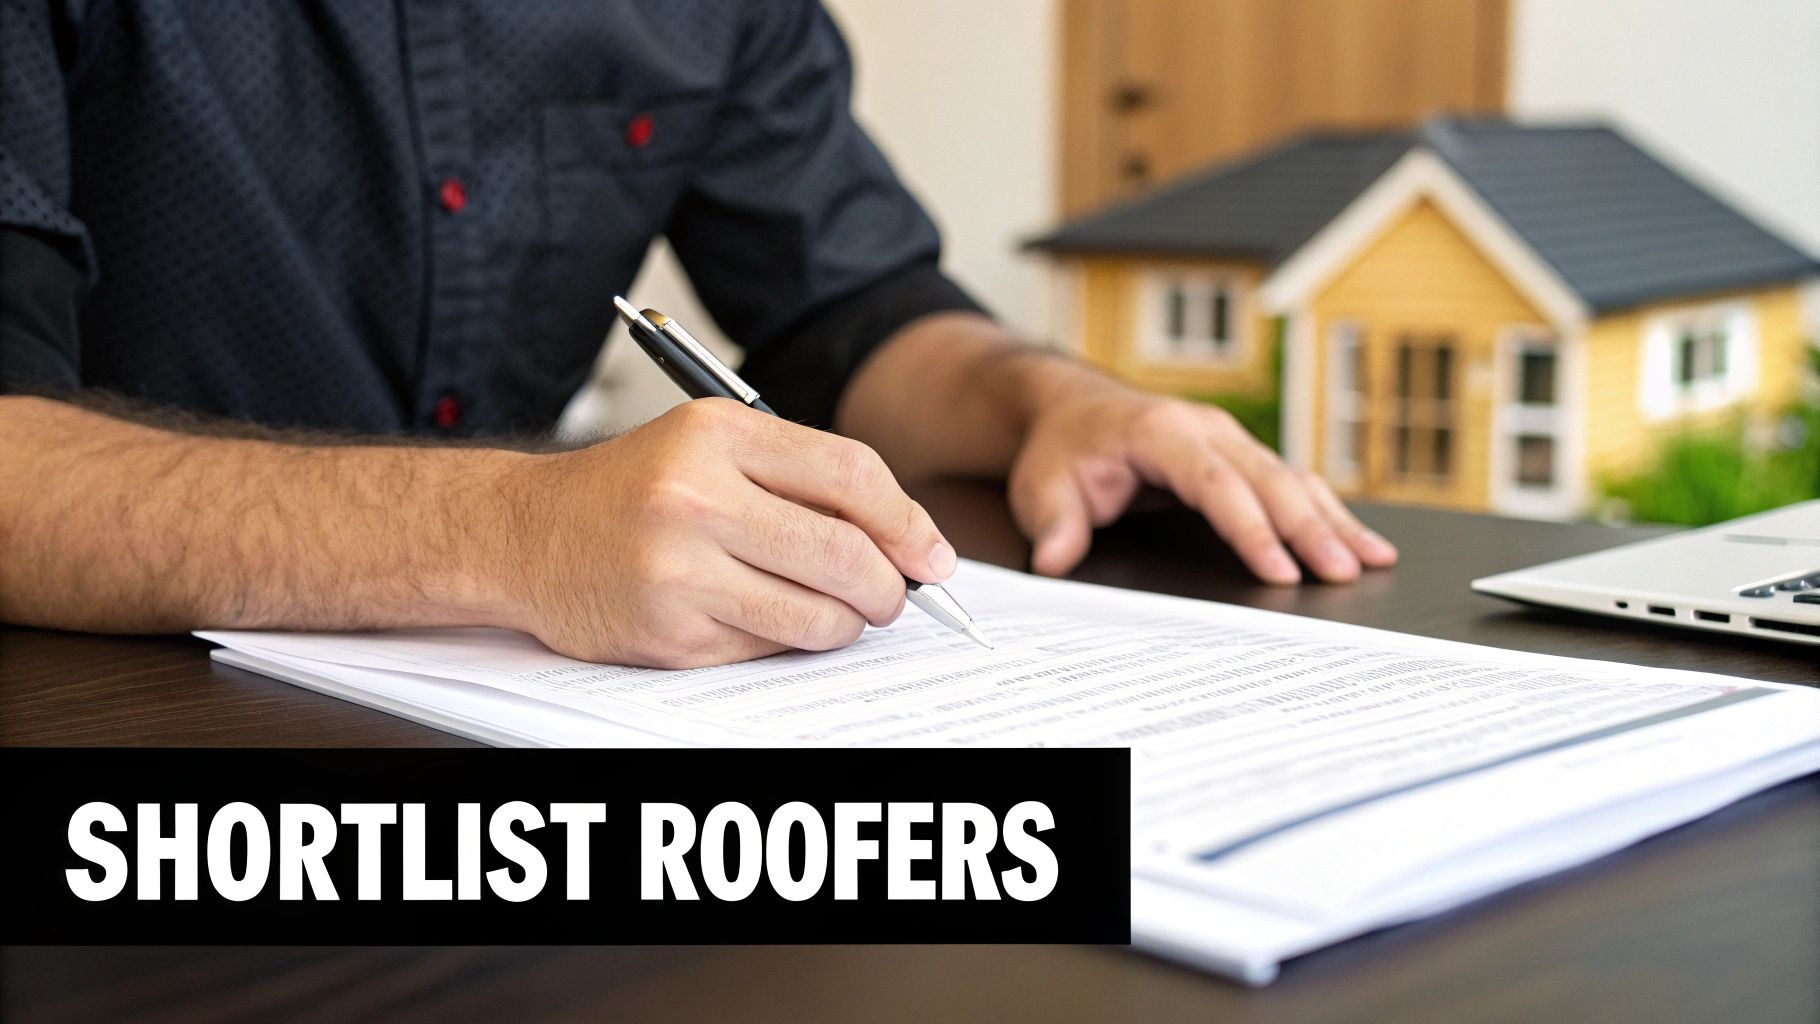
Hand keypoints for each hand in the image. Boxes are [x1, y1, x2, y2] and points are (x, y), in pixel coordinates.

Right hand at [494, 399, 953, 667]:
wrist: (524, 535)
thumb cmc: (632, 491)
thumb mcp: (712, 446)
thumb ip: (803, 478)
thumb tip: (907, 540)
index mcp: (719, 435)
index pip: (851, 476)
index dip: (908, 522)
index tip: (932, 556)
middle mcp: (697, 497)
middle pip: (845, 554)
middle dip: (889, 587)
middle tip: (893, 597)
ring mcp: (681, 570)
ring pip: (817, 615)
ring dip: (844, 623)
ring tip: (832, 610)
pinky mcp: (670, 633)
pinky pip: (768, 646)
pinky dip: (783, 639)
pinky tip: (757, 616)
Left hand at [1006, 389, 1397, 582]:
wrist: (1072, 409)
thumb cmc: (1063, 449)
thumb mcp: (1041, 486)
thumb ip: (1053, 523)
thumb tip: (1054, 560)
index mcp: (1161, 432)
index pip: (1215, 482)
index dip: (1251, 527)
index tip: (1279, 570)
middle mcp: (1207, 429)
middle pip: (1269, 480)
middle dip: (1309, 529)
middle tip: (1344, 572)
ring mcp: (1230, 440)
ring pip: (1292, 479)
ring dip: (1332, 520)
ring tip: (1373, 560)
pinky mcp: (1241, 457)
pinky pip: (1292, 482)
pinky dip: (1327, 512)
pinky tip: (1361, 542)